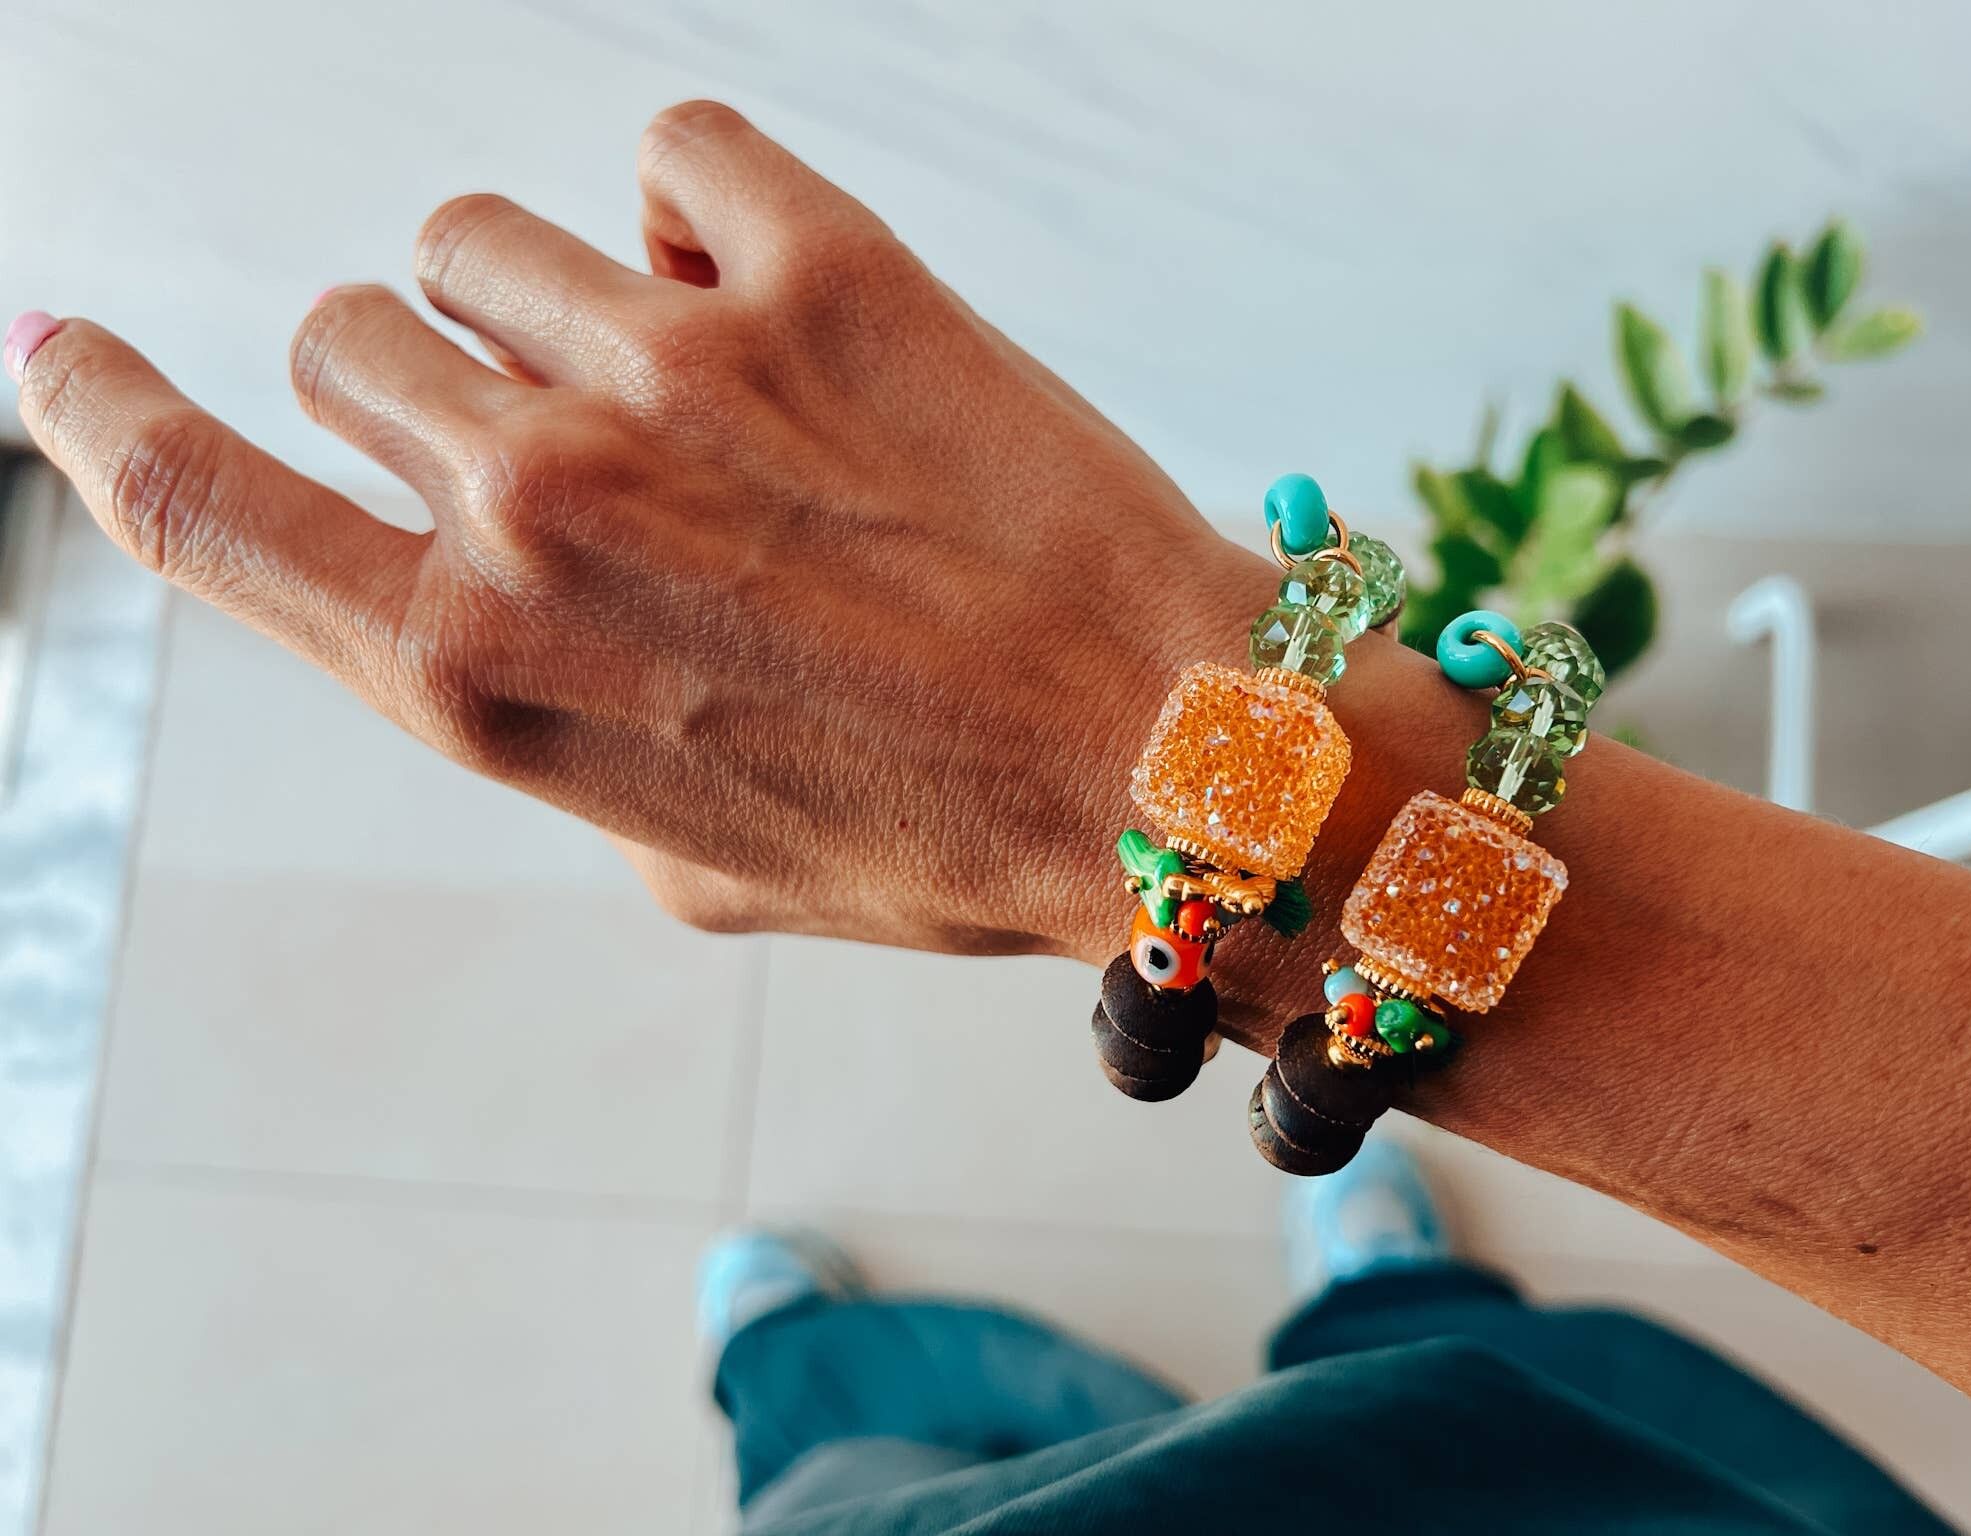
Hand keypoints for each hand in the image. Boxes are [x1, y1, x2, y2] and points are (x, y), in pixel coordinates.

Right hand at [11, 101, 1273, 961]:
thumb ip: (543, 716)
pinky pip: (673, 153)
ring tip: (703, 393)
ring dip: (558, 299)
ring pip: (482, 236)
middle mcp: (536, 510)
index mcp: (479, 680)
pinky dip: (708, 214)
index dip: (100, 418)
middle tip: (577, 455)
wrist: (1159, 763)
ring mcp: (671, 371)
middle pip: (346, 340)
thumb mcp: (681, 851)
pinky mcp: (824, 267)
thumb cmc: (925, 832)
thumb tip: (481, 588)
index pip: (193, 509)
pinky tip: (786, 307)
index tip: (62, 357)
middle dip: (433, 388)